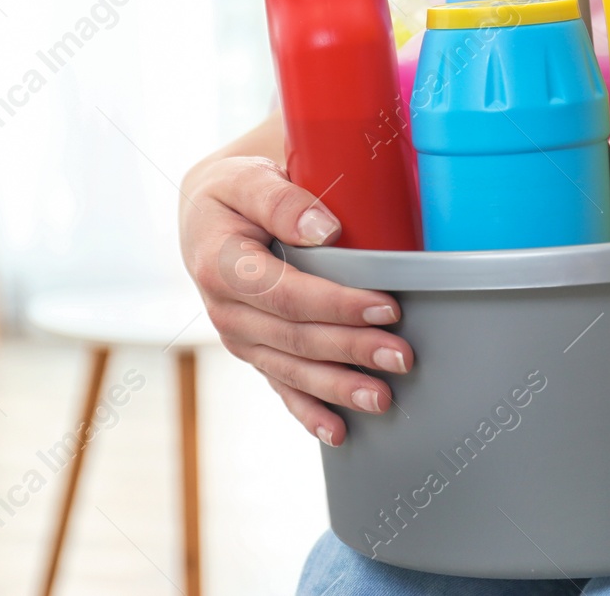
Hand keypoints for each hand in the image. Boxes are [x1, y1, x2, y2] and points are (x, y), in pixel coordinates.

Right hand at [179, 156, 410, 445]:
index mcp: (221, 264)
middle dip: (352, 351)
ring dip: (339, 388)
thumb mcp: (246, 177)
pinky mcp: (253, 349)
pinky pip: (280, 386)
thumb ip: (280, 200)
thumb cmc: (234, 191)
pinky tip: (338, 433)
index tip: (384, 308)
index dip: (337, 306)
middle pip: (295, 338)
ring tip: (383, 398)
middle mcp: (225, 309)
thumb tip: (324, 231)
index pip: (287, 293)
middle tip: (402, 356)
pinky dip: (309, 412)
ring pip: (292, 369)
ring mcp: (238, 336)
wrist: (208, 214)